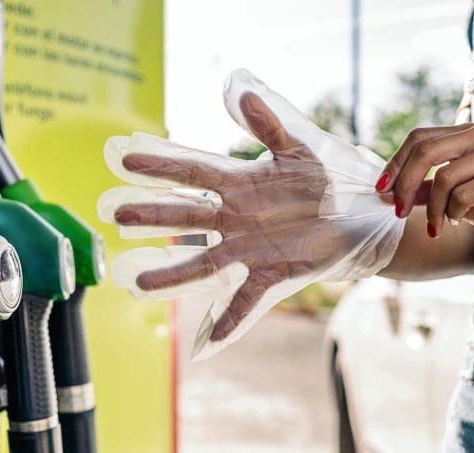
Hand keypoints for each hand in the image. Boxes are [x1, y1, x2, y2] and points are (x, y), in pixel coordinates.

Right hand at [99, 69, 402, 358]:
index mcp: (239, 185)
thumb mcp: (299, 149)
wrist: (358, 218)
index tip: (124, 158)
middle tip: (115, 213)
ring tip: (138, 281)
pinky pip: (247, 299)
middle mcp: (235, 219)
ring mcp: (250, 249)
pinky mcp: (273, 274)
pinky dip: (231, 320)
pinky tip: (211, 340)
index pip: (192, 172)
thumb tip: (240, 91)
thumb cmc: (325, 183)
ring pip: (204, 263)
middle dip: (152, 215)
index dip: (160, 165)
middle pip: (187, 216)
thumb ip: (268, 125)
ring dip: (172, 274)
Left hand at [378, 122, 473, 244]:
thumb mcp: (454, 193)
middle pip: (425, 152)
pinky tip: (459, 221)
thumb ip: (426, 188)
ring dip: (434, 209)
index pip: (419, 137)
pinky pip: (464, 195)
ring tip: (438, 225)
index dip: (395, 163)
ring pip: (444, 178)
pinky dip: (454, 213)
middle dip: (404, 185)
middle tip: (398, 211)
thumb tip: (388, 192)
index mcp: (469, 131)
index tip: (381, 190)